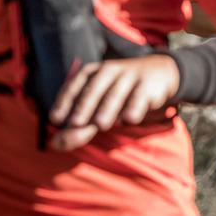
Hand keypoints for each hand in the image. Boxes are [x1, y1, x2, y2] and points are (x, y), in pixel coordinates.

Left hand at [48, 55, 180, 150]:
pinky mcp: (148, 85)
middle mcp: (110, 70)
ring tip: (101, 125)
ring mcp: (130, 76)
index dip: (64, 101)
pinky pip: (140, 97)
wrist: (161, 72)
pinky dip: (135, 107)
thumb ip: (79, 125)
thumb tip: (54, 145)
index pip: (76, 84)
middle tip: (75, 123)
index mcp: (94, 72)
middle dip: (84, 106)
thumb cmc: (122, 92)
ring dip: (108, 108)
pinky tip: (130, 119)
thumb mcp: (99, 105)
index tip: (55, 119)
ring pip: (116, 94)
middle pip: (94, 88)